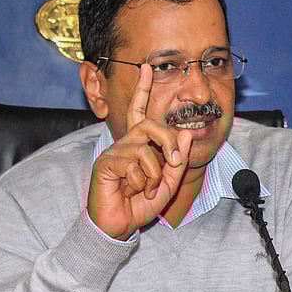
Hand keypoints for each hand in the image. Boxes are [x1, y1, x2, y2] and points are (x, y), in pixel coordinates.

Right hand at [87, 64, 191, 239]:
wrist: (121, 225)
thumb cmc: (141, 203)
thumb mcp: (168, 182)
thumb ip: (178, 158)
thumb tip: (185, 131)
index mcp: (140, 144)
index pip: (141, 111)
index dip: (143, 89)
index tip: (146, 67)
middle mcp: (126, 143)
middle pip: (151, 125)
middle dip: (169, 143)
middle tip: (175, 163)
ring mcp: (115, 152)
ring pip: (145, 149)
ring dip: (156, 173)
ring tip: (148, 188)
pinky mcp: (106, 163)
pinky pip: (134, 164)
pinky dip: (142, 181)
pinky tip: (132, 190)